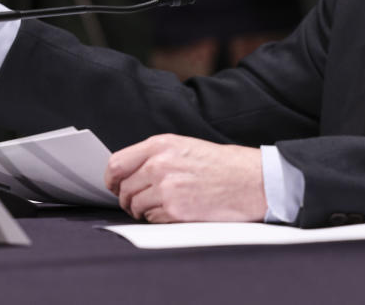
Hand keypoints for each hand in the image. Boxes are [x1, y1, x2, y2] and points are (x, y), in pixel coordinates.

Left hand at [105, 134, 266, 222]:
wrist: (252, 180)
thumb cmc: (222, 164)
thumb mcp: (185, 146)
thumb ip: (155, 156)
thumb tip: (128, 174)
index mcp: (160, 145)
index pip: (116, 164)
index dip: (112, 180)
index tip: (115, 187)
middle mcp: (159, 164)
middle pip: (123, 189)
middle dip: (128, 199)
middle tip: (140, 202)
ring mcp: (166, 188)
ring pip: (135, 206)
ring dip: (144, 210)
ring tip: (164, 205)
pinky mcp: (175, 210)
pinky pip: (152, 219)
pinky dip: (159, 218)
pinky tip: (177, 210)